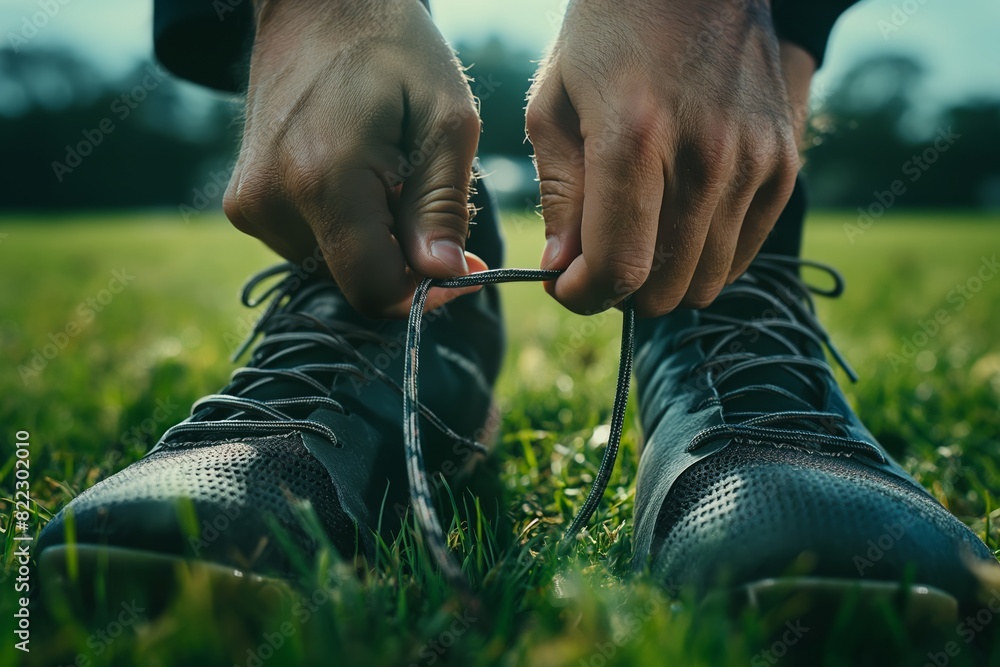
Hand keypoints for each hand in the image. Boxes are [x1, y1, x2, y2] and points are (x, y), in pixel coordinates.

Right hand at [224, 0, 484, 317]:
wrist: (315, 7)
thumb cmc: (394, 52)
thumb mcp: (445, 120)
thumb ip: (442, 205)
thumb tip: (443, 276)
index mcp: (323, 179)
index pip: (373, 288)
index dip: (424, 293)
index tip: (461, 268)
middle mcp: (272, 201)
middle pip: (354, 279)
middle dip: (402, 260)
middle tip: (426, 202)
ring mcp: (250, 205)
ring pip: (333, 265)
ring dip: (374, 240)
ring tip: (386, 174)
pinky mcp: (244, 204)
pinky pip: (310, 244)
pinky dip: (344, 227)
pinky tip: (356, 175)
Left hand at [526, 0, 803, 316]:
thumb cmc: (608, 37)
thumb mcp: (554, 105)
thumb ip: (559, 194)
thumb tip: (563, 269)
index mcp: (635, 138)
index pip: (618, 267)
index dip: (583, 296)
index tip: (565, 285)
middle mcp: (706, 157)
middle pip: (664, 288)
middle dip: (619, 290)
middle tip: (597, 258)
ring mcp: (755, 162)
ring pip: (705, 281)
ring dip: (663, 276)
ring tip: (638, 236)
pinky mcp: (784, 164)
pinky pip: (743, 253)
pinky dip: (704, 256)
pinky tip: (677, 219)